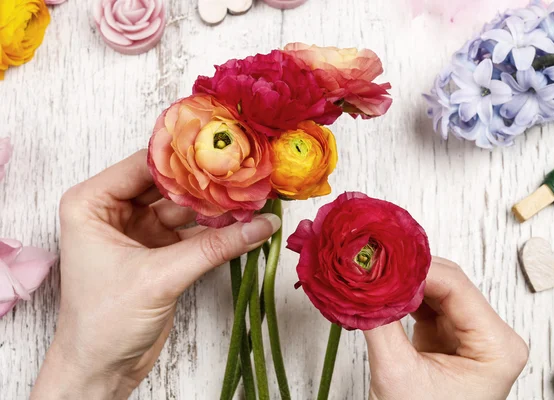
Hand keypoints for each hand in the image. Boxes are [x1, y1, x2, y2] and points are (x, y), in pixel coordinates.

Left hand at [31, 150, 280, 399]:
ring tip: (250, 199)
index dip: (182, 158)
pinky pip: (192, 232)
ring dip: (215, 208)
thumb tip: (260, 225)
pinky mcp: (158, 252)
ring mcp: (138, 231)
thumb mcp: (159, 277)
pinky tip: (243, 224)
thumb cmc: (103, 323)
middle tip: (242, 174)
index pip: (143, 166)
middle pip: (167, 185)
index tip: (221, 148)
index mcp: (92, 203)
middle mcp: (113, 211)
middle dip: (204, 183)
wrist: (102, 369)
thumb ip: (213, 248)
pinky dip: (216, 231)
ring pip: (184, 208)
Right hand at [365, 257, 528, 399]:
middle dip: (406, 272)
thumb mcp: (398, 374)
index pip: (456, 286)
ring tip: (373, 276)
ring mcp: (469, 335)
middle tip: (372, 263)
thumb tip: (364, 284)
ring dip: (401, 283)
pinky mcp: (447, 336)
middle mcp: (489, 336)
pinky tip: (381, 293)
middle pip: (447, 282)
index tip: (381, 261)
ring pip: (433, 289)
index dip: (415, 268)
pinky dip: (401, 297)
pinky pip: (424, 303)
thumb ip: (381, 323)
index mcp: (496, 345)